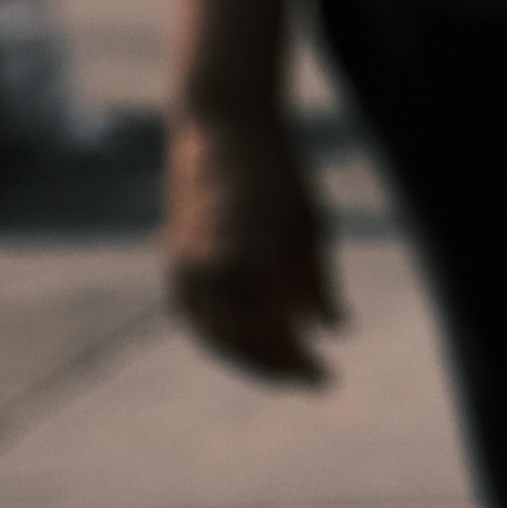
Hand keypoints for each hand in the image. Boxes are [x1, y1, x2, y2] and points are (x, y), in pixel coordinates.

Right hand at [165, 97, 341, 386]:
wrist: (223, 126)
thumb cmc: (279, 172)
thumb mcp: (311, 227)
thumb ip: (318, 284)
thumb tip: (333, 330)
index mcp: (249, 270)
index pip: (274, 340)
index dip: (300, 366)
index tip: (327, 380)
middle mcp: (209, 276)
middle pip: (240, 346)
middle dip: (276, 368)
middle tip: (309, 381)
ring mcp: (184, 267)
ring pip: (212, 334)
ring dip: (246, 356)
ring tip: (280, 367)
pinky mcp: (173, 256)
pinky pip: (193, 313)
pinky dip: (218, 333)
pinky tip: (244, 338)